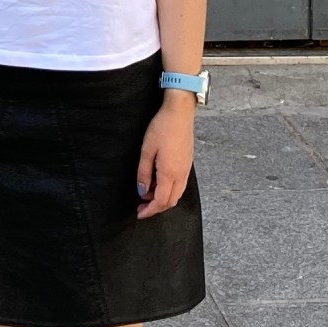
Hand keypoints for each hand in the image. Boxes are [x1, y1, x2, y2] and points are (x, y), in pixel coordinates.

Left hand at [135, 93, 194, 218]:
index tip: (139, 213)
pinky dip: (169, 190)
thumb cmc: (162, 128)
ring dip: (163, 199)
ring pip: (177, 194)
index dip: (150, 210)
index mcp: (170, 173)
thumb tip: (142, 191)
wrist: (180, 113)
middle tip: (141, 206)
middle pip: (171, 201)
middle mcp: (181, 174)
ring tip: (147, 193)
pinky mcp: (188, 164)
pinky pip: (180, 185)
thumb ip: (144, 173)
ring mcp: (186, 169)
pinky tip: (158, 183)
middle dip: (156, 207)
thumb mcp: (146, 150)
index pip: (161, 201)